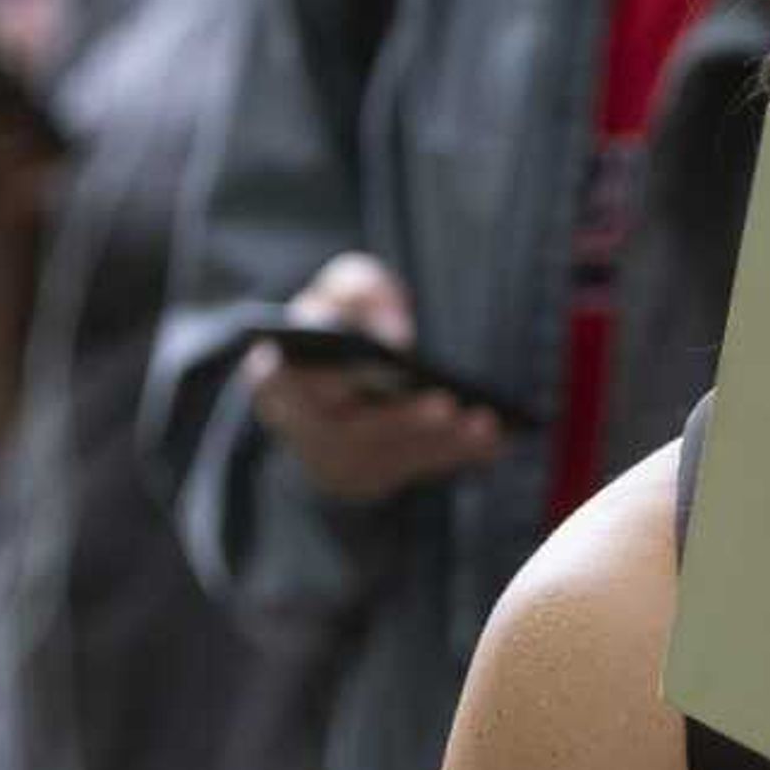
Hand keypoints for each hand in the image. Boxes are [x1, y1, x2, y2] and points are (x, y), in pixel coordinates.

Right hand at [243, 254, 509, 504]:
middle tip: (443, 403)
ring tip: (482, 419)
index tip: (378, 360)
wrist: (331, 373)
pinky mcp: (371, 479)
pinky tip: (494, 439)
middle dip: (397, 420)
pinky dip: (455, 456)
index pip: (290, 385)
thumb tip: (396, 334)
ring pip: (386, 460)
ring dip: (436, 443)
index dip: (331, 375)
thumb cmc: (337, 322)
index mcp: (275, 380)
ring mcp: (332, 464)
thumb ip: (359, 290)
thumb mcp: (340, 291)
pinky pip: (415, 472)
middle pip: (346, 434)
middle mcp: (298, 431)